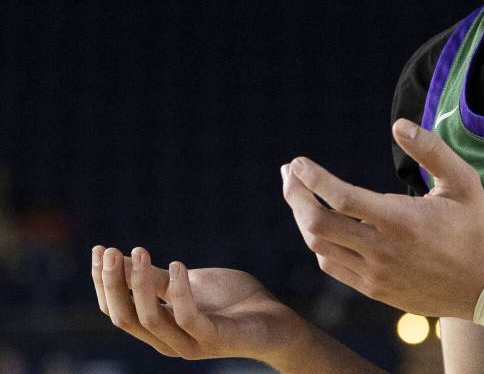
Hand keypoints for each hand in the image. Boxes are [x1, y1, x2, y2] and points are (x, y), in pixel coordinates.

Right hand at [91, 245, 306, 365]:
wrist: (274, 319)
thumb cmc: (231, 301)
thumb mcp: (189, 282)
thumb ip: (159, 278)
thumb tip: (124, 259)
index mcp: (158, 329)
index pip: (117, 311)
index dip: (103, 283)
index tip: (98, 250)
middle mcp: (167, 342)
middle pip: (125, 318)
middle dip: (112, 284)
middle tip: (110, 251)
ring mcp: (190, 344)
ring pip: (150, 319)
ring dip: (139, 285)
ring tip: (139, 252)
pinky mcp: (214, 339)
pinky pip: (188, 318)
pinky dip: (179, 291)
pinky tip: (178, 265)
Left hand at [282, 118, 483, 319]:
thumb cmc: (476, 225)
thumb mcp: (463, 180)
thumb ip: (431, 149)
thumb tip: (398, 124)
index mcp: (401, 220)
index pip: (341, 198)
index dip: (313, 178)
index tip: (297, 162)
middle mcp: (382, 250)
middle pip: (318, 224)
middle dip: (295, 196)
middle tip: (289, 174)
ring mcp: (376, 275)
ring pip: (320, 247)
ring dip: (303, 219)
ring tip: (300, 195)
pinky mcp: (376, 291)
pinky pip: (333, 267)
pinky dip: (320, 244)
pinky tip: (322, 225)